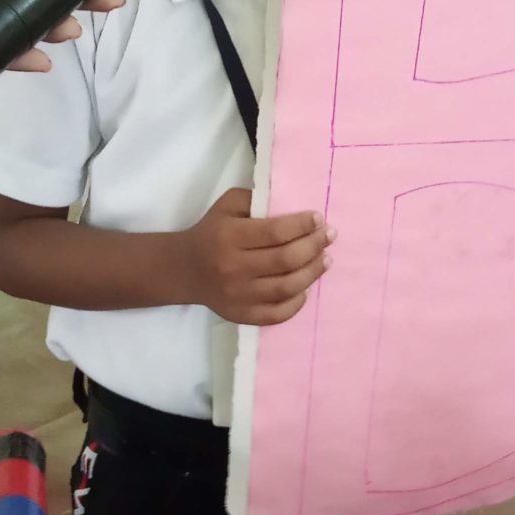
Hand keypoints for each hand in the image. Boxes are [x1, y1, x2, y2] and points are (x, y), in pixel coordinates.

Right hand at [179, 188, 333, 325]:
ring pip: (286, 287)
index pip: (275, 232)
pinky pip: (277, 314)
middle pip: (285, 260)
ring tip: (326, 259)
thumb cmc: (212, 231)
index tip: (319, 218)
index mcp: (229, 237)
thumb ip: (256, 199)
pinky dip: (297, 303)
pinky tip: (306, 287)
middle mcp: (233, 268)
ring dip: (313, 272)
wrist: (184, 269)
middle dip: (314, 246)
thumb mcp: (227, 205)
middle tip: (330, 236)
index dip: (302, 225)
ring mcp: (238, 296)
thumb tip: (293, 202)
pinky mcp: (240, 315)